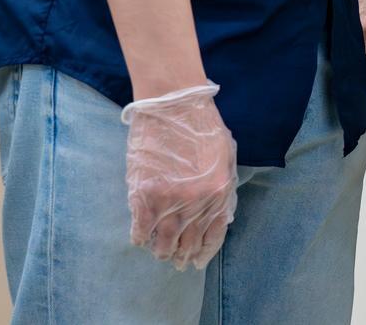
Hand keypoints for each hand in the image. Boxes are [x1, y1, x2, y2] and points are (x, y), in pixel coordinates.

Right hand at [121, 83, 239, 270]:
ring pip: (163, 242)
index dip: (204, 251)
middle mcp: (197, 202)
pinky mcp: (144, 196)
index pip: (213, 234)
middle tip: (177, 262)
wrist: (173, 104)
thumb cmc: (201, 125)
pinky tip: (141, 239)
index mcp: (219, 192)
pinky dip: (140, 238)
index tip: (197, 261)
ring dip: (161, 251)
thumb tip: (217, 214)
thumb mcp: (224, 157)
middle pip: (188, 241)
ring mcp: (169, 201)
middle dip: (183, 255)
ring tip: (160, 252)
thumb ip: (221, 186)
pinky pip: (140, 230)